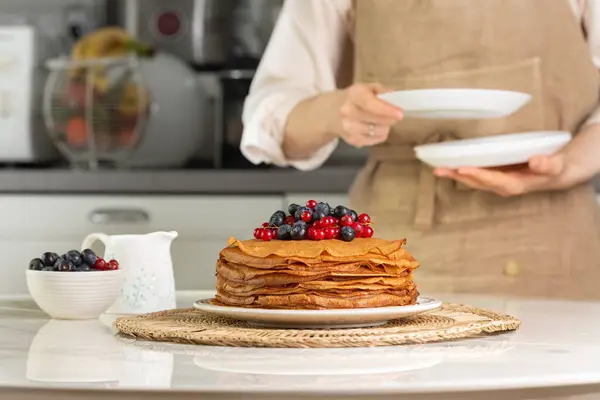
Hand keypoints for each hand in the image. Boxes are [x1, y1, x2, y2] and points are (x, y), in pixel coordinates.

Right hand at [337, 83, 403, 147]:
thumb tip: (395, 99)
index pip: (371, 104)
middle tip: (395, 115)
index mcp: (353, 95)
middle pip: (377, 120)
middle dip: (391, 118)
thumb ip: (381, 91)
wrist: (330, 113)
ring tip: (382, 121)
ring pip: (379, 131)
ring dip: (386, 126)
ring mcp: (349, 128)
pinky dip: (380, 134)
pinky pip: (375, 140)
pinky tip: (375, 128)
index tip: (400, 114)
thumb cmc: (353, 99)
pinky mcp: (352, 140)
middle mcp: (348, 112)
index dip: (387, 110)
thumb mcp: (366, 88)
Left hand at [433, 153, 568, 196]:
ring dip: (456, 175)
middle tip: (439, 170)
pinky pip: (476, 174)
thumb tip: (535, 161)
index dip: (478, 175)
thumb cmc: (555, 168)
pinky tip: (450, 165)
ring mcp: (497, 182)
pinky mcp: (495, 176)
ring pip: (473, 180)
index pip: (493, 180)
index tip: (463, 168)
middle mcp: (502, 186)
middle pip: (477, 182)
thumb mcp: (556, 165)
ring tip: (438, 169)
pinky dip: (462, 170)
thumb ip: (547, 164)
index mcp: (514, 185)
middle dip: (458, 176)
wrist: (557, 174)